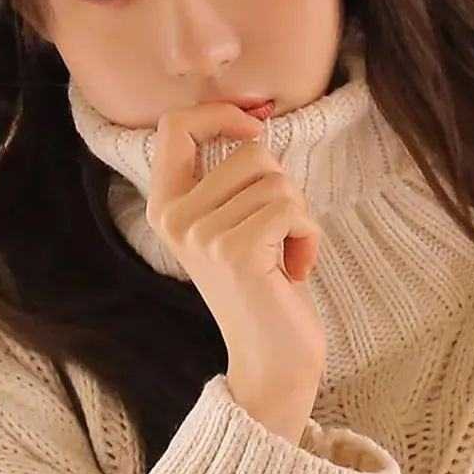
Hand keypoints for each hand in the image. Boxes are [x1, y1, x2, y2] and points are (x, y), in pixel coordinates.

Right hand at [148, 103, 325, 405]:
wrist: (272, 360)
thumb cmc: (264, 287)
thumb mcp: (233, 223)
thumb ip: (231, 176)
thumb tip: (258, 113)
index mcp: (165, 207)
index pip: (175, 126)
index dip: (220, 114)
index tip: (254, 130)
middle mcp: (175, 219)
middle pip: (250, 152)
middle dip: (281, 188)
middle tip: (275, 237)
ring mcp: (203, 235)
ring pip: (276, 180)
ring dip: (297, 216)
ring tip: (283, 257)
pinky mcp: (237, 250)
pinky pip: (292, 208)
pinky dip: (308, 236)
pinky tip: (294, 270)